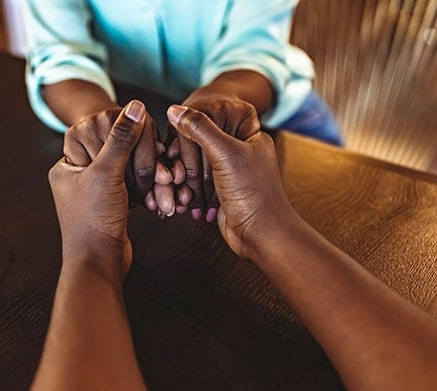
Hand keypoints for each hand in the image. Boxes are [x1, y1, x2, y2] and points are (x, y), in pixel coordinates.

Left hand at [49, 101, 146, 277]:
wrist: (99, 263)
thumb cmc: (94, 221)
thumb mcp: (108, 173)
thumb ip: (121, 138)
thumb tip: (135, 106)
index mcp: (68, 159)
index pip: (100, 126)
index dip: (126, 134)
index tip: (142, 145)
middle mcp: (79, 169)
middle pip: (118, 145)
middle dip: (143, 161)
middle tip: (160, 175)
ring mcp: (97, 185)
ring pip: (130, 164)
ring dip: (150, 177)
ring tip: (165, 190)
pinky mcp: (113, 199)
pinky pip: (134, 182)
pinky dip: (148, 189)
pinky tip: (159, 198)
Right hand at [167, 94, 260, 220]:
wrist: (261, 235)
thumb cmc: (253, 194)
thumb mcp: (225, 153)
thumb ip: (200, 128)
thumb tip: (176, 110)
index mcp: (248, 134)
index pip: (211, 119)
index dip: (189, 131)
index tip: (175, 144)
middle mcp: (239, 150)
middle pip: (199, 144)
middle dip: (184, 161)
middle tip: (176, 172)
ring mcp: (229, 172)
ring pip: (196, 166)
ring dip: (184, 180)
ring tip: (181, 191)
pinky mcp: (220, 191)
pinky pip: (197, 185)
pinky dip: (188, 193)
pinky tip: (184, 201)